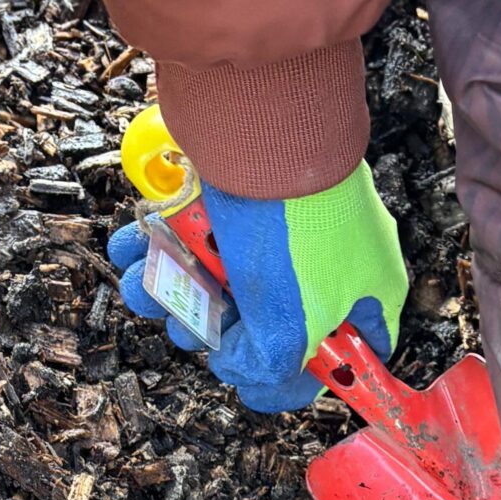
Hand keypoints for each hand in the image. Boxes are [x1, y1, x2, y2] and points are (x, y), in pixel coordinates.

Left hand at [108, 160, 406, 411]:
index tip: (259, 383)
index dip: (302, 379)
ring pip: (223, 276)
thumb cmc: (295, 220)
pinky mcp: (240, 193)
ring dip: (175, 289)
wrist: (263, 116)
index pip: (348, 358)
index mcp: (365, 291)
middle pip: (270, 321)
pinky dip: (160, 245)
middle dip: (217, 329)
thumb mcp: (290, 321)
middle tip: (192, 327)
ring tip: (148, 284)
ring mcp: (280, 225)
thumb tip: (237, 368)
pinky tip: (135, 248)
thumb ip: (269, 365)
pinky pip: (198, 233)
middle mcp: (327, 260)